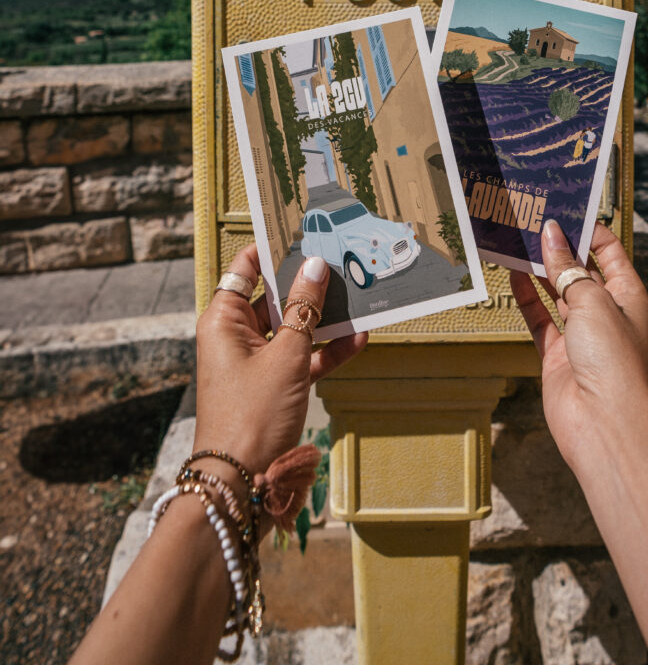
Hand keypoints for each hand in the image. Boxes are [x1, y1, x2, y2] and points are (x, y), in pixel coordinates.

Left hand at [192, 244, 367, 480]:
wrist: (241, 480)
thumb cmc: (252, 413)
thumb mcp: (286, 356)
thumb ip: (305, 310)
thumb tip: (316, 266)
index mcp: (223, 319)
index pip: (246, 269)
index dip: (272, 249)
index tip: (303, 231)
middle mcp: (236, 335)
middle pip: (275, 297)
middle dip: (309, 283)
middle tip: (342, 259)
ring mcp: (256, 361)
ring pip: (294, 327)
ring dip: (325, 318)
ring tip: (359, 296)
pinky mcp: (275, 385)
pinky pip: (303, 358)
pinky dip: (327, 351)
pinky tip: (359, 340)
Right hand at [510, 220, 647, 471]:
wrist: (604, 422)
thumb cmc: (614, 361)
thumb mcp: (593, 301)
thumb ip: (568, 268)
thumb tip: (551, 235)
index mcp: (629, 297)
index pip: (610, 253)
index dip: (588, 230)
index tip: (563, 208)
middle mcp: (607, 314)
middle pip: (581, 271)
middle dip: (560, 247)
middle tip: (533, 220)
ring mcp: (581, 335)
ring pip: (556, 293)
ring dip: (539, 270)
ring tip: (517, 241)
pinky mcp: (557, 355)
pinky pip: (539, 319)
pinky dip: (526, 298)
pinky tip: (513, 275)